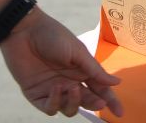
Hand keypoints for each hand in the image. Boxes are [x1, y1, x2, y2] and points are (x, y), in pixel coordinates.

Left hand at [0, 8, 123, 117]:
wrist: (25, 31)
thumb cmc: (54, 36)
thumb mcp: (78, 52)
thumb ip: (95, 70)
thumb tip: (117, 83)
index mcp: (82, 71)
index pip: (100, 89)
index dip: (111, 101)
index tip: (120, 113)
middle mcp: (70, 83)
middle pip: (86, 101)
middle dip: (94, 103)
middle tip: (99, 101)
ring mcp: (54, 90)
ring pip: (69, 109)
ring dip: (74, 103)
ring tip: (72, 88)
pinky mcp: (37, 95)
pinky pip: (49, 108)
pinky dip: (55, 103)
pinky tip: (56, 88)